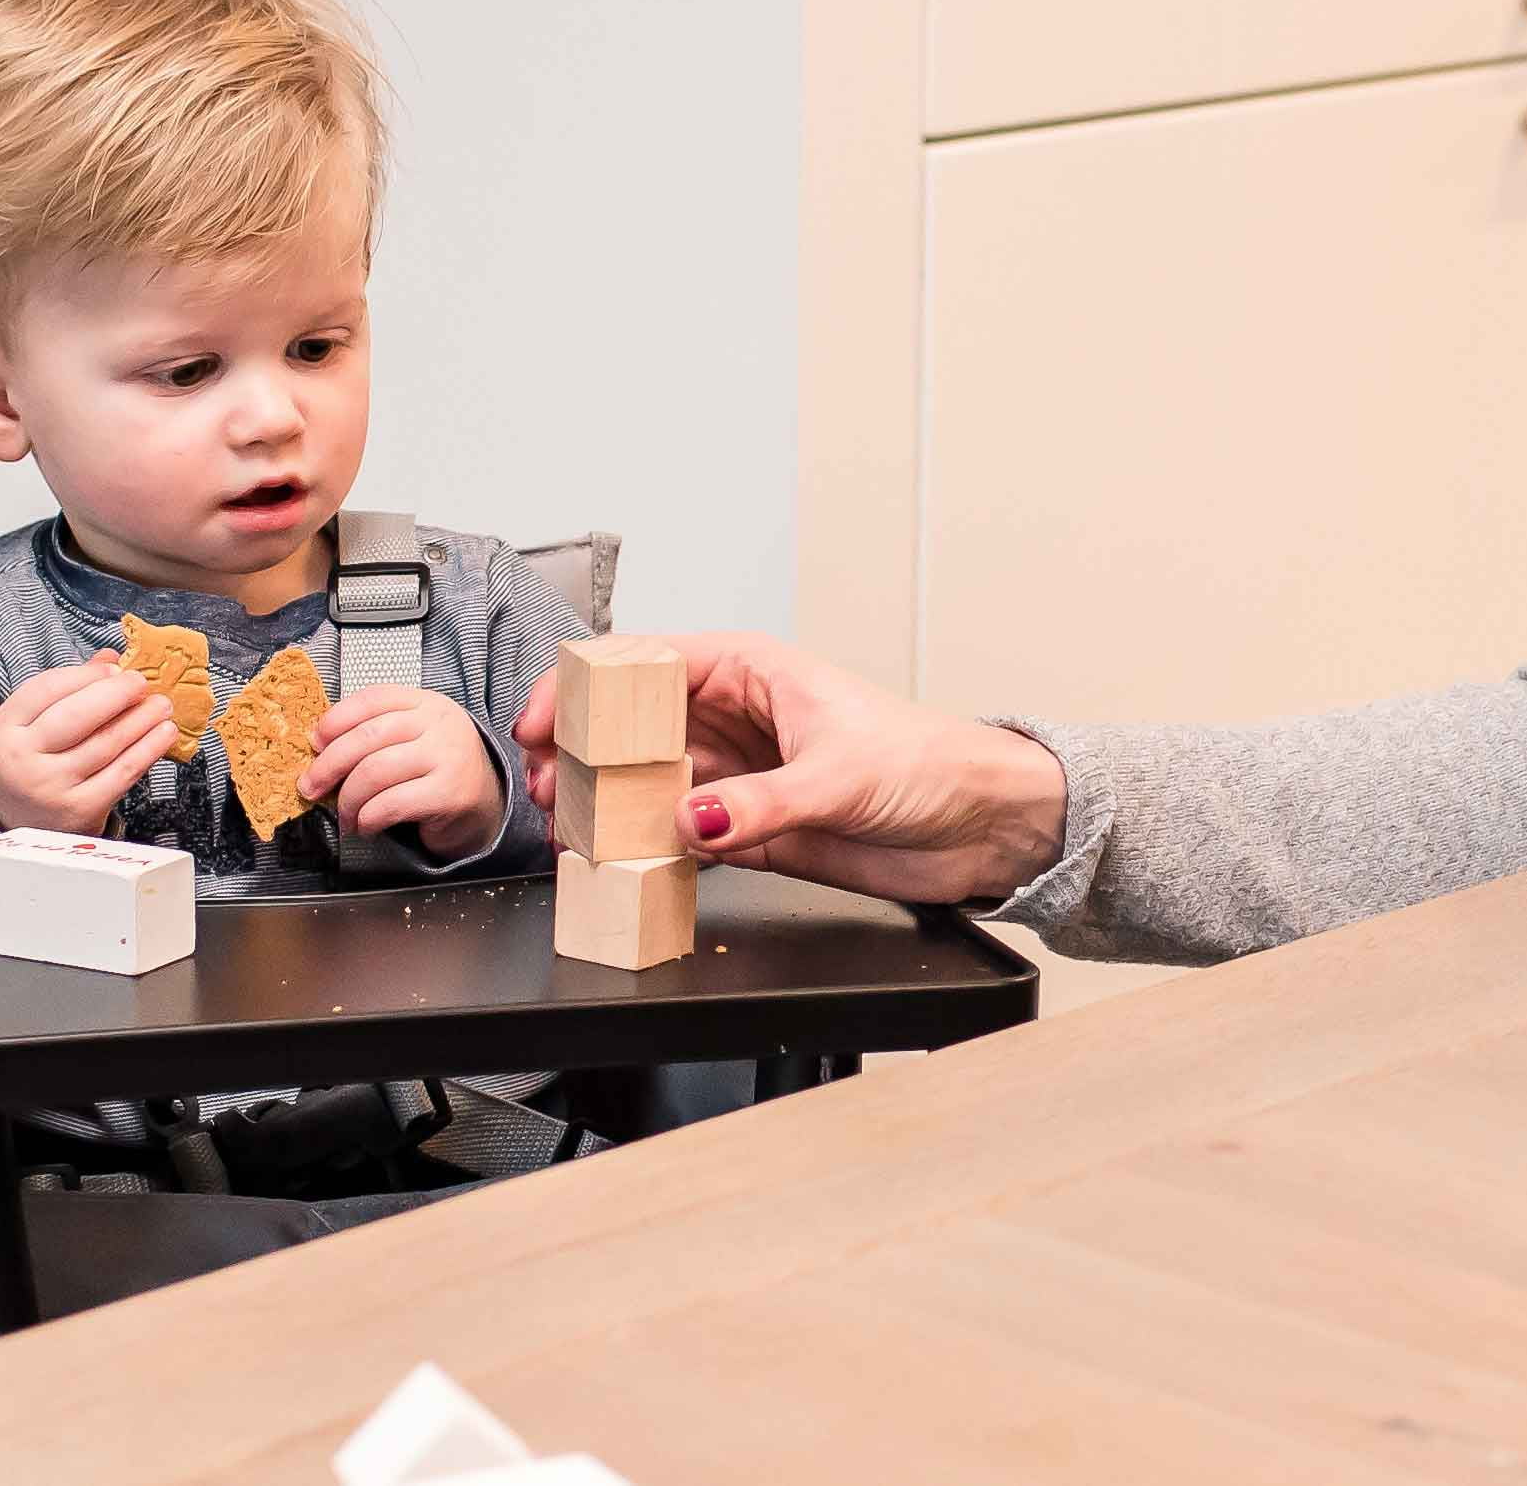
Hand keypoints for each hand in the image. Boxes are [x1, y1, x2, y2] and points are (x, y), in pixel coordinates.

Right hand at [0, 652, 174, 834]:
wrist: (11, 821)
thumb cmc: (22, 765)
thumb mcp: (26, 723)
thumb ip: (65, 689)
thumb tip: (108, 659)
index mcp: (5, 729)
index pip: (47, 690)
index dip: (86, 675)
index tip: (113, 668)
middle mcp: (23, 759)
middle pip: (77, 715)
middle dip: (117, 693)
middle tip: (140, 683)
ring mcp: (52, 786)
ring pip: (106, 743)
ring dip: (142, 718)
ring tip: (160, 705)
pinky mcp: (80, 808)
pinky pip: (123, 772)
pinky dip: (149, 749)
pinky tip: (163, 733)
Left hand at [303, 685, 501, 860]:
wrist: (486, 804)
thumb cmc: (436, 770)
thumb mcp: (412, 738)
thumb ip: (376, 733)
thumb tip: (318, 746)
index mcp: (426, 703)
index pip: (374, 698)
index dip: (337, 718)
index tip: (315, 742)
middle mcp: (440, 723)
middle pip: (368, 736)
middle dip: (329, 765)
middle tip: (310, 787)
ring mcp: (448, 756)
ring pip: (375, 772)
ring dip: (348, 799)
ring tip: (345, 815)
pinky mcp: (450, 792)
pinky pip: (391, 804)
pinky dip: (368, 818)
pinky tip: (366, 825)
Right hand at [515, 630, 1066, 904]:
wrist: (982, 825)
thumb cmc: (932, 764)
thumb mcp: (840, 775)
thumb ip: (760, 804)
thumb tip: (692, 820)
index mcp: (754, 672)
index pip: (649, 663)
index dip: (587, 685)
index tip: (544, 718)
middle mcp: (738, 719)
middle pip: (634, 727)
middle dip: (581, 752)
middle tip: (544, 787)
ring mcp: (742, 775)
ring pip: (648, 784)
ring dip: (606, 805)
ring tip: (568, 829)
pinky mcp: (752, 829)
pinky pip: (680, 836)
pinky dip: (646, 850)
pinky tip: (619, 863)